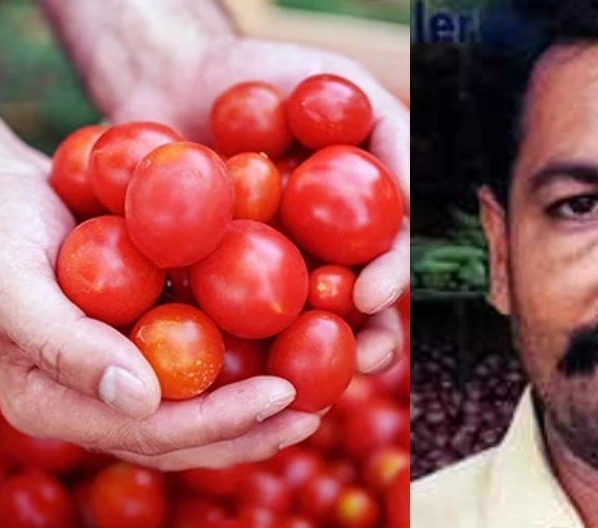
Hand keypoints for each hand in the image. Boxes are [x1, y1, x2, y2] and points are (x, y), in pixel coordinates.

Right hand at [0, 152, 319, 469]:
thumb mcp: (10, 281)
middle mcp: (93, 404)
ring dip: (256, 414)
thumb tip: (144, 400)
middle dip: (251, 432)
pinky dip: (245, 366)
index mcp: (54, 406)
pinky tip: (293, 351)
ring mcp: (120, 378)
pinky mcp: (143, 346)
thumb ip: (66, 345)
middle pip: (182, 439)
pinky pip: (199, 368)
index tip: (282, 394)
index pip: (148, 433)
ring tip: (317, 400)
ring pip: (197, 413)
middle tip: (314, 414)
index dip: (219, 422)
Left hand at [108, 38, 410, 372]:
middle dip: (361, 344)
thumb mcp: (342, 85)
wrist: (179, 72)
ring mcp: (263, 277)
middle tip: (356, 362)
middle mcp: (319, 259)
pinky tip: (217, 367)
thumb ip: (392, 136)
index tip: (366, 294)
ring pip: (290, 333)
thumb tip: (418, 203)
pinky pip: (216, 320)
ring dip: (301, 364)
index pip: (385, 263)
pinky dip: (222, 346)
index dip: (387, 283)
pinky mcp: (206, 286)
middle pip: (352, 315)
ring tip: (297, 386)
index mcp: (357, 225)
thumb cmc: (272, 73)